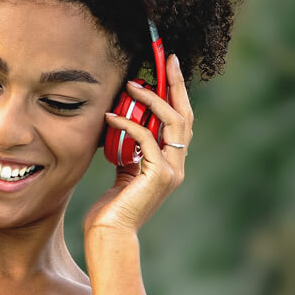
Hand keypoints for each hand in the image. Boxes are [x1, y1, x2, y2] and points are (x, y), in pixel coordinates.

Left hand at [83, 53, 192, 235]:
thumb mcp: (123, 171)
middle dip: (176, 85)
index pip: (180, 121)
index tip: (169, 67)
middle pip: (184, 116)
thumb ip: (130, 150)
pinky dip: (128, 124)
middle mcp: (176, 166)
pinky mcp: (158, 176)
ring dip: (151, 100)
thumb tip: (123, 123)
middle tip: (166, 60)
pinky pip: (146, 139)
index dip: (177, 93)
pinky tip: (111, 116)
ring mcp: (171, 171)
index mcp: (171, 163)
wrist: (110, 235)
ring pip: (172, 123)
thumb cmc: (111, 207)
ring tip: (131, 86)